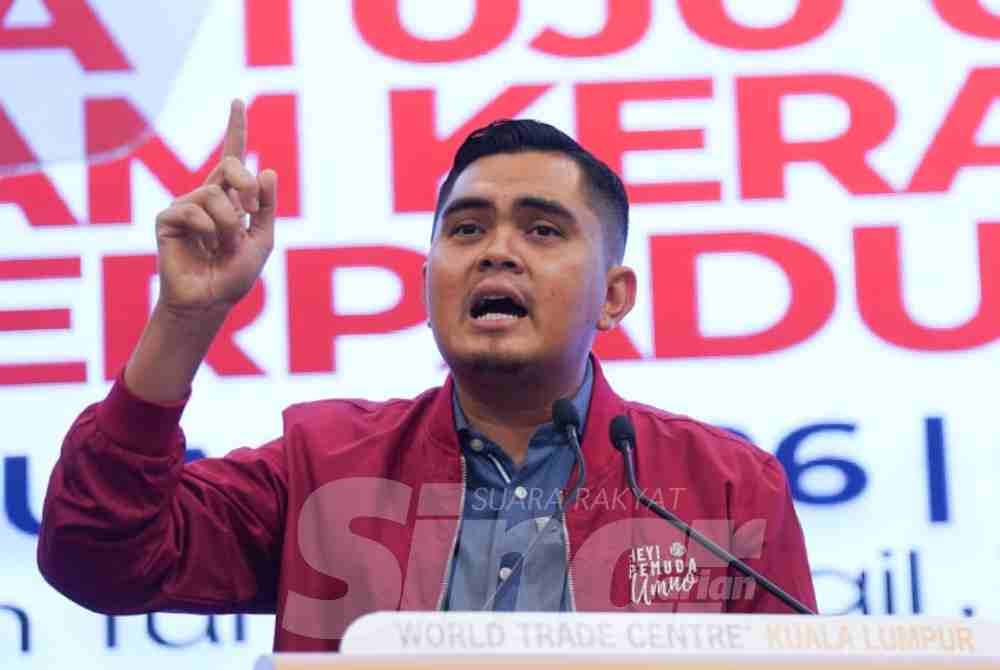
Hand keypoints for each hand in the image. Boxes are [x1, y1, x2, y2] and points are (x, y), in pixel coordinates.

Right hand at [154, 100, 276, 320]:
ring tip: (221, 248)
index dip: (235, 128)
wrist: (210, 301)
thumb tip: (266, 169)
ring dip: (228, 226)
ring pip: (215, 195)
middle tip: (248, 213)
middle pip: (230, 165)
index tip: (238, 101)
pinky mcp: (167, 218)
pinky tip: (203, 248)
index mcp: (231, 198)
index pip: (233, 157)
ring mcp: (186, 205)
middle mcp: (207, 196)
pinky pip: (192, 210)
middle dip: (246, 185)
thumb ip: (265, 207)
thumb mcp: (261, 239)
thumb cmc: (235, 274)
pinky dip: (207, 231)